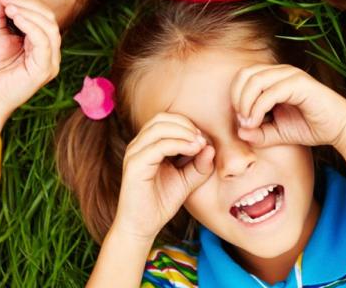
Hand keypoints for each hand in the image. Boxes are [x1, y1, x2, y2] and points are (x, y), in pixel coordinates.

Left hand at [0, 0, 61, 117]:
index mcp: (41, 43)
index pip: (42, 15)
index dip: (26, 1)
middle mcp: (50, 52)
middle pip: (49, 17)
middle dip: (28, 3)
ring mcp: (51, 61)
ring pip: (49, 27)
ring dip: (29, 12)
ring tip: (9, 7)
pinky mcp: (45, 70)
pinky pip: (44, 42)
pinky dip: (31, 26)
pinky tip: (16, 17)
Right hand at [114, 113, 214, 241]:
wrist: (142, 226)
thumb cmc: (161, 203)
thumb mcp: (186, 181)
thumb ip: (199, 165)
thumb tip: (211, 147)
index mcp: (147, 145)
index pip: (166, 120)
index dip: (187, 125)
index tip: (204, 139)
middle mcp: (138, 145)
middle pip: (162, 118)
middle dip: (185, 124)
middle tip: (202, 138)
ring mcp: (134, 153)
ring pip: (159, 127)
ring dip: (183, 132)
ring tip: (199, 144)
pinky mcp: (135, 165)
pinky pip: (158, 146)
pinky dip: (179, 144)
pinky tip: (192, 150)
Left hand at [231, 64, 345, 149]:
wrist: (339, 129)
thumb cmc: (310, 127)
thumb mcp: (277, 133)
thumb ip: (258, 133)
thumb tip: (239, 132)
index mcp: (274, 78)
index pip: (244, 76)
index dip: (235, 96)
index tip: (240, 120)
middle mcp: (281, 72)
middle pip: (246, 74)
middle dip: (237, 97)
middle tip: (241, 120)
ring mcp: (291, 75)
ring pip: (255, 80)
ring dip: (245, 103)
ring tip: (248, 123)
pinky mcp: (300, 84)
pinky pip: (270, 92)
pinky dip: (258, 108)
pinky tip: (257, 122)